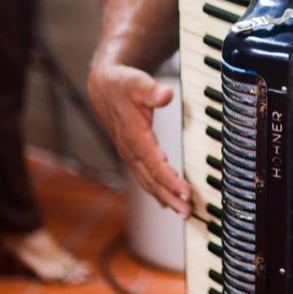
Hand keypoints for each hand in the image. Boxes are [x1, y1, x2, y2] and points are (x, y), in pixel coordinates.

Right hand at [88, 62, 191, 216]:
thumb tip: (165, 95)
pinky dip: (157, 190)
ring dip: (165, 197)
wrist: (104, 87)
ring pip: (148, 181)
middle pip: (151, 179)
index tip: (185, 191)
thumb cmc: (122, 84)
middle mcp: (130, 150)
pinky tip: (166, 202)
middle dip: (170, 196)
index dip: (170, 179)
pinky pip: (144, 177)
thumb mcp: (138, 82)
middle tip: (188, 211)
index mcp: (133, 135)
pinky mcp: (132, 155)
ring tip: (183, 211)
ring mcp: (129, 154)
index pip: (154, 163)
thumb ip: (152, 91)